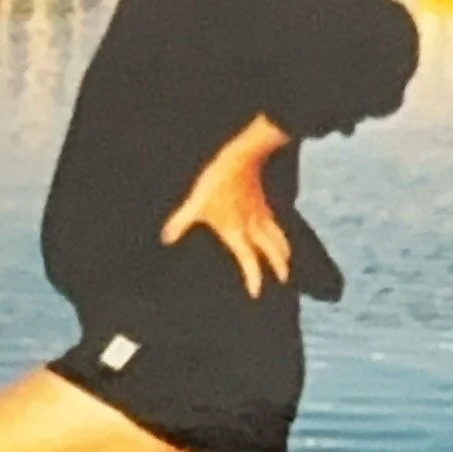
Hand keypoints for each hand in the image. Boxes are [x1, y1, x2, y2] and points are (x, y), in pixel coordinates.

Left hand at [162, 114, 291, 299]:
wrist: (240, 158)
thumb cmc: (216, 183)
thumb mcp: (195, 205)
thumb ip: (181, 223)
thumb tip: (165, 238)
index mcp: (237, 232)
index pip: (250, 260)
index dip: (254, 278)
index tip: (256, 293)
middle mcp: (253, 227)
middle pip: (273, 251)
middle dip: (280, 266)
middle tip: (284, 279)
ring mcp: (261, 214)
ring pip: (278, 237)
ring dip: (283, 250)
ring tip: (286, 258)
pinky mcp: (263, 202)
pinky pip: (275, 223)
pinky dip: (279, 232)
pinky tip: (275, 231)